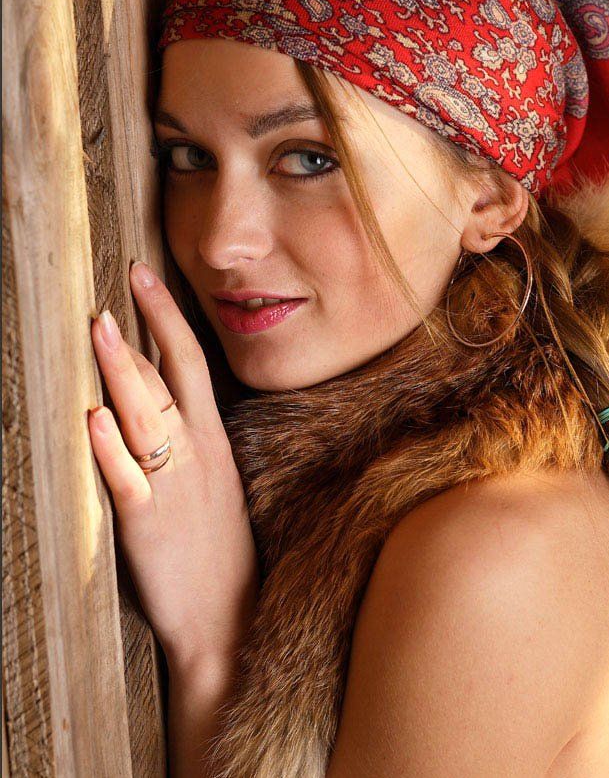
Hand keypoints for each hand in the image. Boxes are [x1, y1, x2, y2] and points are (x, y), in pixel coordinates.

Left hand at [88, 261, 258, 666]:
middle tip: (124, 280)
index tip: (146, 278)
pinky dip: (108, 448)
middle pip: (172, 375)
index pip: (193, 363)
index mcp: (213, 441)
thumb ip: (190, 439)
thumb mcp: (217, 483)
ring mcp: (175, 485)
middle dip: (148, 324)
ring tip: (99, 326)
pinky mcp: (148, 524)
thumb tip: (157, 397)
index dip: (169, 317)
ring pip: (147, 414)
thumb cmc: (218, 550)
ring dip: (121, 368)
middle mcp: (198, 453)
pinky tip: (92, 417)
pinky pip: (128, 479)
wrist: (227, 621)